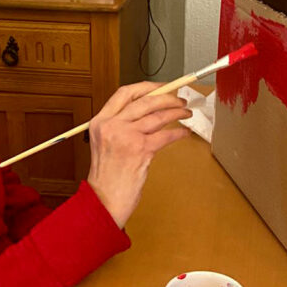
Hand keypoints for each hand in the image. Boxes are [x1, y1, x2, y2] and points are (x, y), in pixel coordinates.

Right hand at [87, 82, 191, 228]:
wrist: (104, 199)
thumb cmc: (107, 176)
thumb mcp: (106, 143)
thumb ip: (121, 126)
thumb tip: (150, 112)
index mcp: (100, 121)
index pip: (124, 93)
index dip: (147, 87)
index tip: (162, 87)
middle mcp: (111, 125)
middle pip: (145, 101)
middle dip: (167, 98)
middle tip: (180, 100)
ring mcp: (126, 136)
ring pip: (158, 116)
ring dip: (176, 113)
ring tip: (186, 114)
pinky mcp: (140, 150)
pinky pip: (166, 136)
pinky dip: (178, 133)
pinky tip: (184, 133)